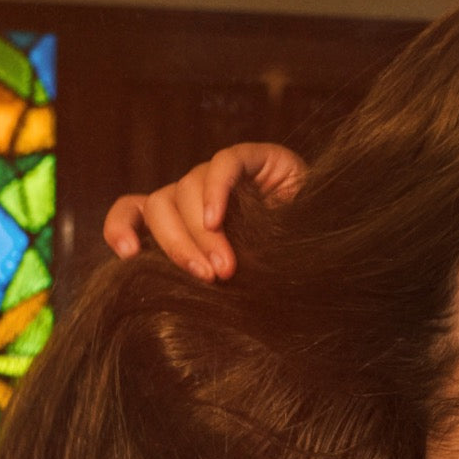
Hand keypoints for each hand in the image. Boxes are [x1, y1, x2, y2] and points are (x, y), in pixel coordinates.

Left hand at [103, 143, 308, 280]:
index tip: (128, 256)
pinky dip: (216, 190)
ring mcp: (223, 174)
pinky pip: (224, 165)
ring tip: (226, 267)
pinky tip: (219, 220)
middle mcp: (196, 194)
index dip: (123, 227)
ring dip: (202, 233)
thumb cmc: (284, 271)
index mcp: (183, 220)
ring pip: (187, 188)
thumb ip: (204, 276)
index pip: (136, 210)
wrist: (335, 240)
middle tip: (207, 278)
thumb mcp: (236, 280)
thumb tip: (166, 300)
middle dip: (178, 245)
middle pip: (160, 205)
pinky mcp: (254, 158)